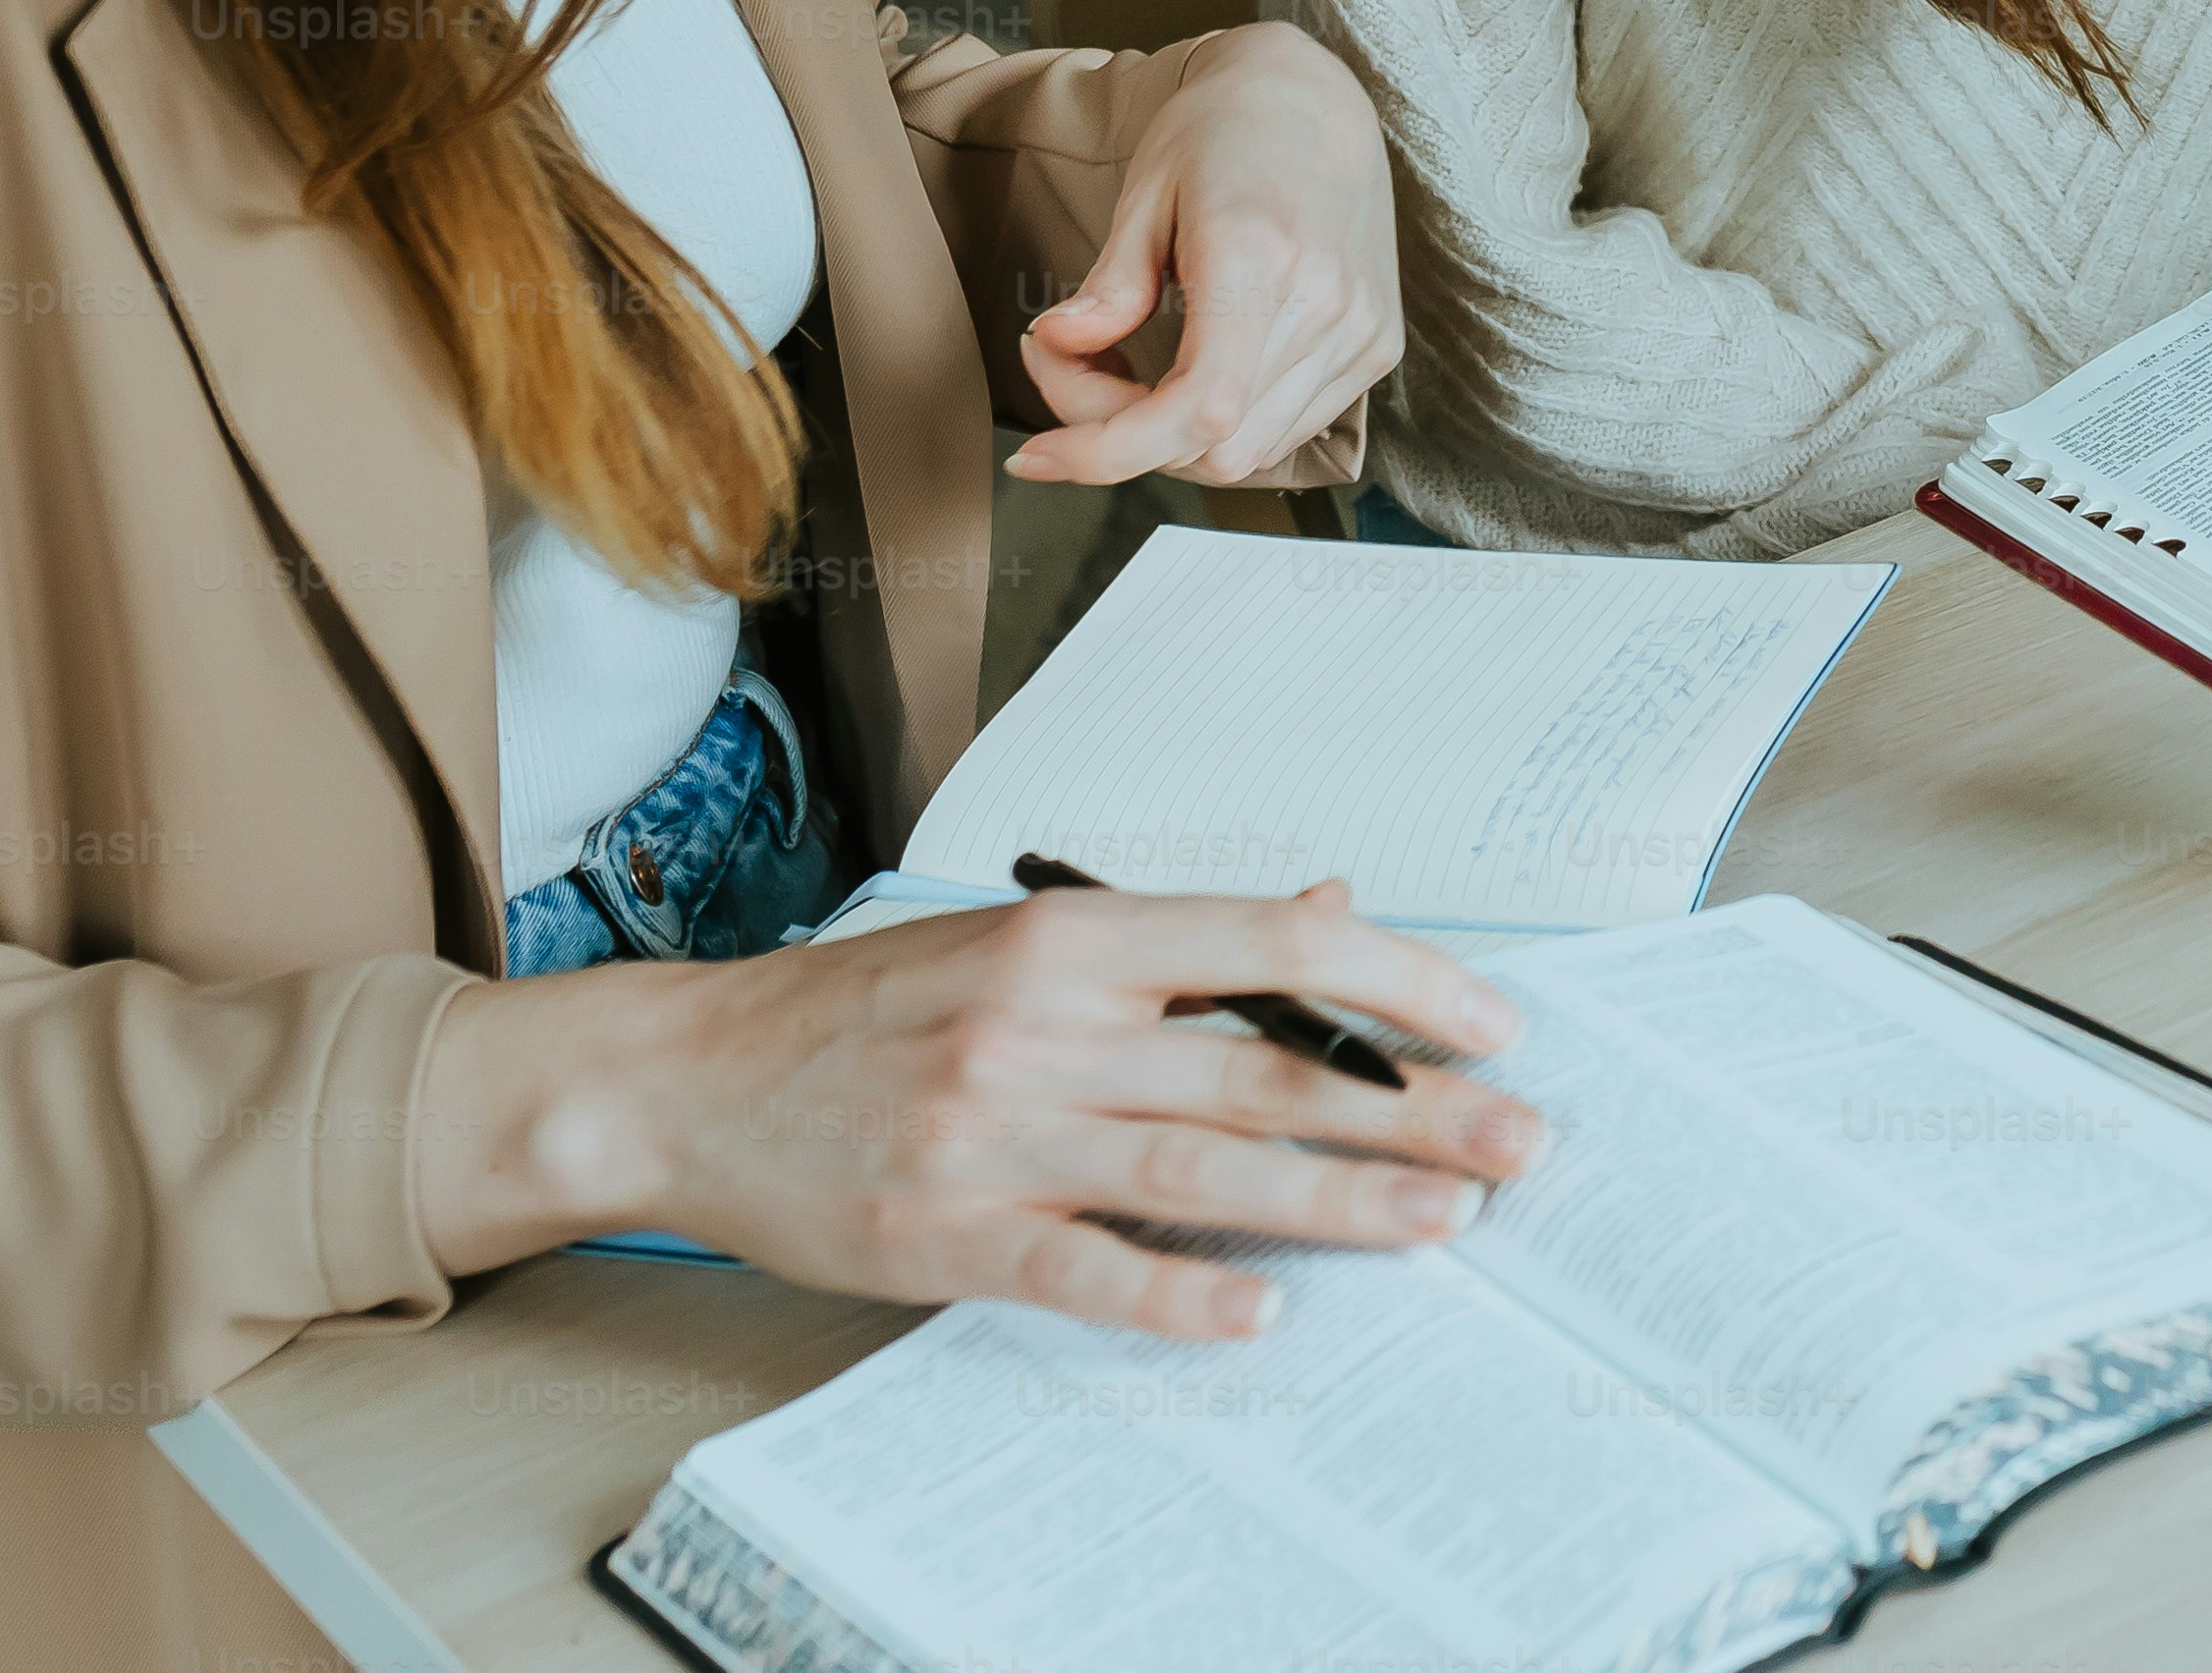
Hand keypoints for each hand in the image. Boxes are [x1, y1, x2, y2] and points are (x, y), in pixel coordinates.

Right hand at [414, 881, 1542, 1335]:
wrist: (690, 1077)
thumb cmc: (874, 1005)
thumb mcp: (1027, 936)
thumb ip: (1181, 937)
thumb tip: (1333, 907)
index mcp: (1075, 935)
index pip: (1275, 944)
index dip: (1401, 982)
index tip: (1498, 1023)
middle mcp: (1044, 1024)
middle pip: (1265, 1065)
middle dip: (1410, 1107)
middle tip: (1521, 1142)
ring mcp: (995, 1133)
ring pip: (1201, 1164)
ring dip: (1340, 1197)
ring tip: (1448, 1219)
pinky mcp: (944, 1233)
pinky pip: (1082, 1267)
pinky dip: (1177, 1289)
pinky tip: (1264, 1306)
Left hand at [1016, 23, 1402, 486]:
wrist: (1317, 98)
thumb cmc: (1224, 130)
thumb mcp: (1148, 190)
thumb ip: (1109, 282)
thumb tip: (1059, 344)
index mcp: (1263, 254)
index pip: (1198, 409)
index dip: (1109, 452)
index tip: (1037, 456)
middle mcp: (1326, 305)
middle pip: (1212, 446)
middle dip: (1119, 434)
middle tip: (1069, 365)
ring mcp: (1361, 333)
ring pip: (1246, 453)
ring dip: (1167, 436)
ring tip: (1122, 367)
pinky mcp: (1374, 347)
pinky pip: (1283, 430)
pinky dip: (1218, 426)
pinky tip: (1186, 372)